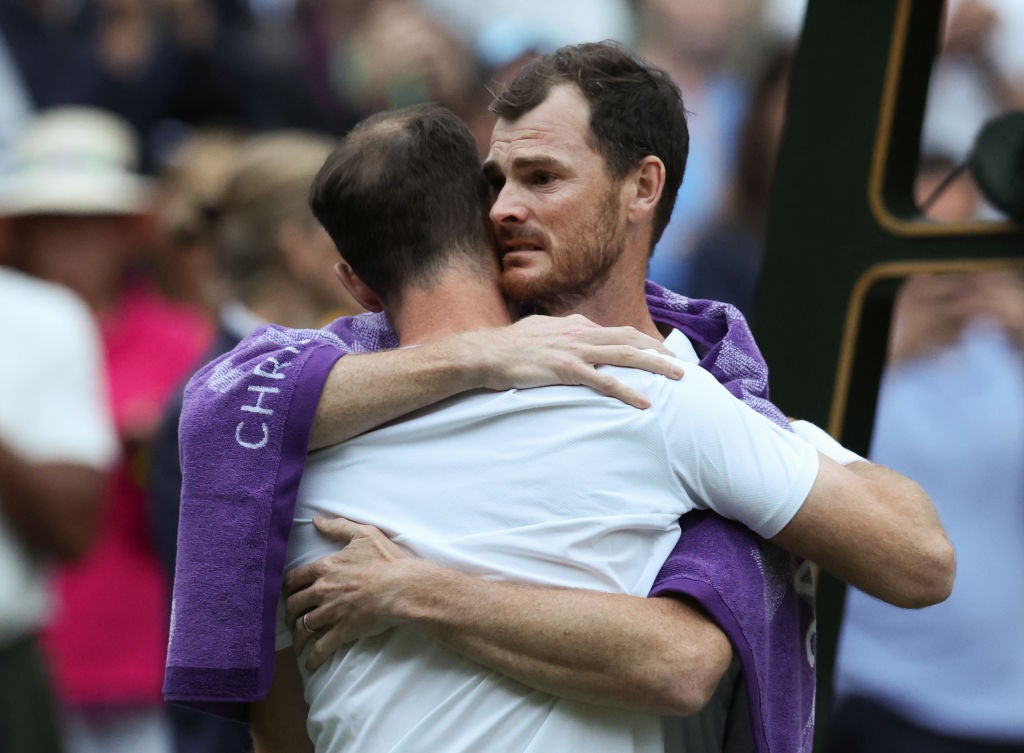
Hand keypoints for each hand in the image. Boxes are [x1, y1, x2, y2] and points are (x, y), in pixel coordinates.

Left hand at [283, 516, 422, 670]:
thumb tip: (317, 521)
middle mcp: (323, 591)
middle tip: (291, 619)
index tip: (289, 594)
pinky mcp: (344, 631)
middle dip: (290, 613)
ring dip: (298, 637)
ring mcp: (332, 613)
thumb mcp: (363, 534)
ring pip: (304, 627)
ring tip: (298, 643)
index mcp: (325, 568)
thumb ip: (338, 527)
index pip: (294, 579)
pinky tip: (310, 664)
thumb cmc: (387, 560)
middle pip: (294, 605)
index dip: (288, 588)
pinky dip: (313, 658)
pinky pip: (321, 648)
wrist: (404, 587)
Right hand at [466, 314, 682, 408]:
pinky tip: (644, 403)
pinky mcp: (567, 370)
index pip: (617, 331)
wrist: (486, 353)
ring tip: (677, 378)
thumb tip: (573, 332)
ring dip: (655, 366)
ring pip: (626, 355)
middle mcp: (580, 334)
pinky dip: (628, 392)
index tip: (659, 354)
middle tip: (680, 364)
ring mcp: (575, 351)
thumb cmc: (509, 347)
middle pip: (631, 338)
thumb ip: (561, 332)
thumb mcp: (539, 331)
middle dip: (659, 350)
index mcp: (575, 325)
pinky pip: (605, 382)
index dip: (643, 342)